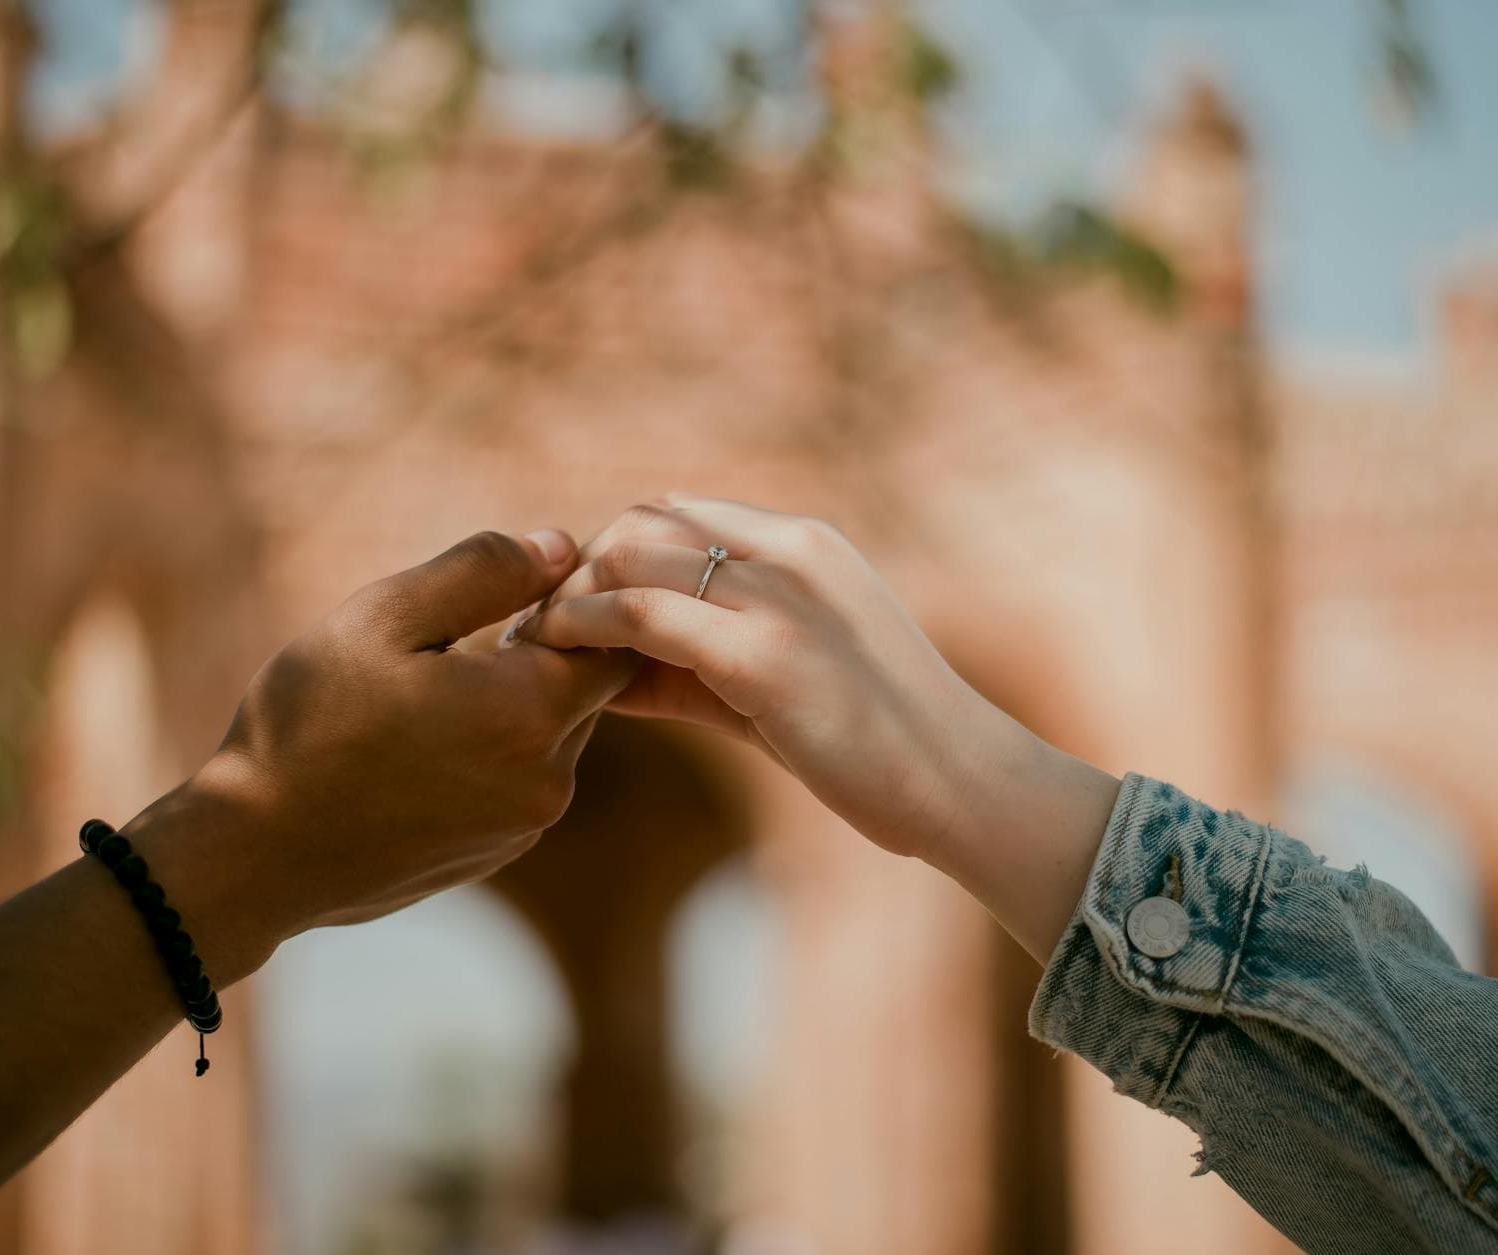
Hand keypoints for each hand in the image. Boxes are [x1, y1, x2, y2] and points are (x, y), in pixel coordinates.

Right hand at [130, 529, 636, 976]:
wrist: (252, 857)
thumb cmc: (308, 726)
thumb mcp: (384, 618)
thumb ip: (483, 572)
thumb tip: (561, 547)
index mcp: (531, 712)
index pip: (613, 641)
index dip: (569, 606)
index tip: (504, 597)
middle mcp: (548, 778)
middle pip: (584, 690)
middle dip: (535, 656)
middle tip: (447, 644)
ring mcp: (523, 826)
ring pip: (549, 737)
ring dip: (508, 707)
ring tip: (421, 700)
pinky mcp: (494, 854)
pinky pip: (516, 783)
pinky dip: (486, 756)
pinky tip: (413, 752)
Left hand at [515, 496, 1118, 958]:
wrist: (964, 785)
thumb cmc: (881, 744)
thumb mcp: (792, 674)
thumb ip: (706, 655)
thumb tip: (610, 661)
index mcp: (804, 542)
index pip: (675, 510)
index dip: (611, 553)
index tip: (571, 605)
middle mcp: (789, 549)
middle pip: (640, 523)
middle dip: (578, 570)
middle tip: (537, 626)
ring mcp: (779, 596)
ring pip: (629, 556)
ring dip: (567, 599)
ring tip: (532, 645)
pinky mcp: (765, 655)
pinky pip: (640, 615)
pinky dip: (583, 630)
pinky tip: (558, 663)